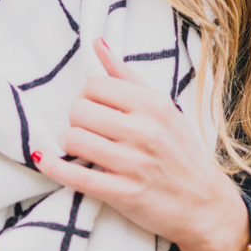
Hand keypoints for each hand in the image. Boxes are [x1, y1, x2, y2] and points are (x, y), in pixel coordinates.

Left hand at [34, 40, 250, 250]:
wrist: (205, 206)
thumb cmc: (181, 154)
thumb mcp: (164, 109)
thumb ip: (127, 77)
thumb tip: (97, 44)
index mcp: (153, 105)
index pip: (94, 86)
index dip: (85, 97)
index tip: (92, 110)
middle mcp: (144, 131)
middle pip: (79, 110)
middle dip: (75, 121)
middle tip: (85, 131)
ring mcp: (133, 164)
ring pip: (73, 139)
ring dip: (67, 144)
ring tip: (78, 148)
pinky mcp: (123, 194)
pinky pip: (74, 175)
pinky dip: (53, 166)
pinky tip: (45, 160)